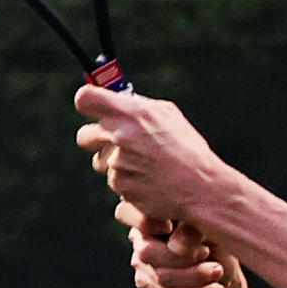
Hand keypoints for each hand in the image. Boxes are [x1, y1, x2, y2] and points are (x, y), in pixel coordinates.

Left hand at [73, 84, 222, 224]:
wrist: (201, 188)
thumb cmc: (189, 150)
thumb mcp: (168, 115)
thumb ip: (139, 106)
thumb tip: (121, 102)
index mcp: (130, 112)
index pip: (85, 99)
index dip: (88, 104)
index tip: (93, 109)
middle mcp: (119, 135)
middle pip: (84, 136)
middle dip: (95, 140)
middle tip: (114, 143)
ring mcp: (117, 163)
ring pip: (100, 162)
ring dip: (115, 164)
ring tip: (144, 167)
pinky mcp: (121, 186)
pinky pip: (115, 182)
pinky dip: (128, 183)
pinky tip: (150, 183)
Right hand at [114, 197, 238, 287]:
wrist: (224, 268)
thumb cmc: (216, 235)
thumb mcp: (210, 226)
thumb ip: (191, 229)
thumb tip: (176, 245)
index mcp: (149, 211)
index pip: (126, 213)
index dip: (143, 222)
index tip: (167, 226)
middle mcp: (139, 237)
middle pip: (148, 252)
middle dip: (182, 257)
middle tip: (207, 252)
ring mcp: (142, 264)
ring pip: (161, 277)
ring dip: (194, 276)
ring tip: (218, 271)